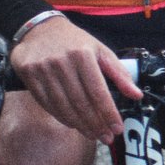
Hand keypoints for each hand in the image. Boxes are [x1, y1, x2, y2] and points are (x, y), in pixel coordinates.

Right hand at [10, 14, 135, 144]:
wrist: (39, 28)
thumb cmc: (74, 42)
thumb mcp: (101, 51)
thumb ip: (119, 74)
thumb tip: (136, 95)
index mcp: (83, 55)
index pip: (98, 91)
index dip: (108, 113)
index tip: (117, 128)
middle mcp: (62, 62)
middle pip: (80, 102)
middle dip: (96, 124)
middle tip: (106, 137)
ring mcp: (42, 69)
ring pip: (63, 106)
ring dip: (79, 124)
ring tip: (92, 134)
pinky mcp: (29, 74)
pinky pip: (46, 103)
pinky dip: (61, 116)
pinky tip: (73, 123)